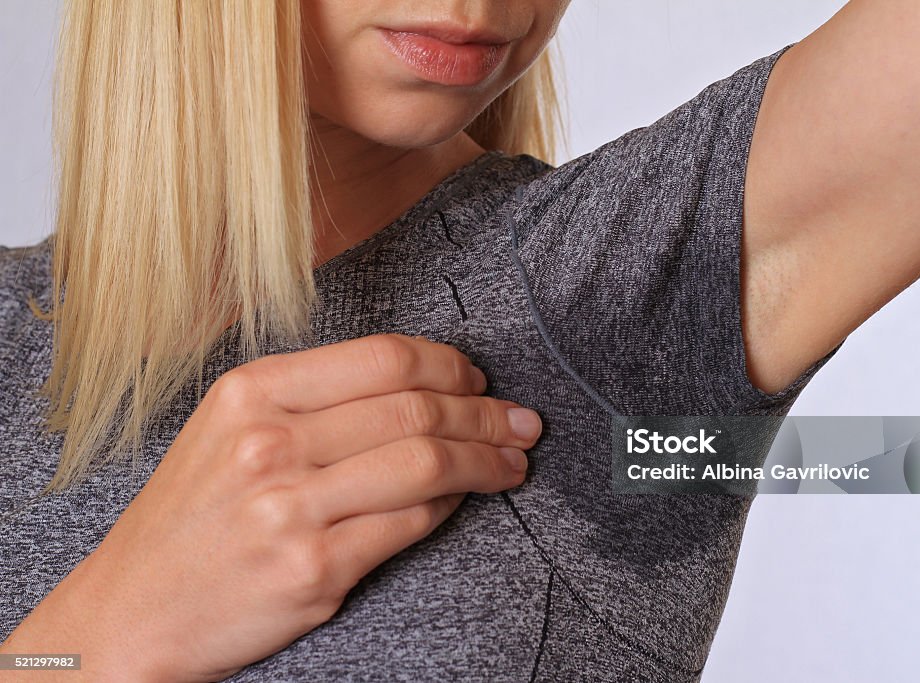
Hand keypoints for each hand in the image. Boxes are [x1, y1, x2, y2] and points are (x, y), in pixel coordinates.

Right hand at [1, 334, 541, 681]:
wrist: (129, 612)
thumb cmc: (191, 516)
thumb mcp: (231, 429)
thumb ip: (317, 400)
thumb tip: (424, 387)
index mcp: (253, 391)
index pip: (385, 358)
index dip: (450, 366)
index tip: (479, 381)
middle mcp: (270, 442)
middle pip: (416, 409)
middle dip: (486, 414)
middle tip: (522, 423)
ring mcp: (290, 508)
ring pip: (426, 464)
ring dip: (487, 460)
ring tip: (513, 463)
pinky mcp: (313, 571)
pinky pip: (412, 524)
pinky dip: (453, 505)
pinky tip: (467, 498)